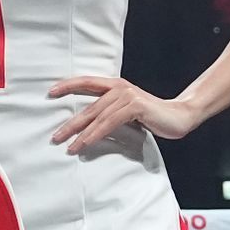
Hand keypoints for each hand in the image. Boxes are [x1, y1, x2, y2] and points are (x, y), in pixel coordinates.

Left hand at [48, 76, 200, 153]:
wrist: (180, 116)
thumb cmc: (151, 116)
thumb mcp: (126, 111)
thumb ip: (109, 112)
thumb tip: (86, 124)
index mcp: (115, 85)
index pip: (87, 82)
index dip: (68, 85)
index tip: (50, 92)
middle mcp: (120, 87)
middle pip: (88, 107)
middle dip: (70, 124)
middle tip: (54, 137)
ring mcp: (127, 95)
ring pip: (97, 117)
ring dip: (80, 134)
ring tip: (67, 146)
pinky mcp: (135, 106)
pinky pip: (109, 123)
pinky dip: (95, 135)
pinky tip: (85, 144)